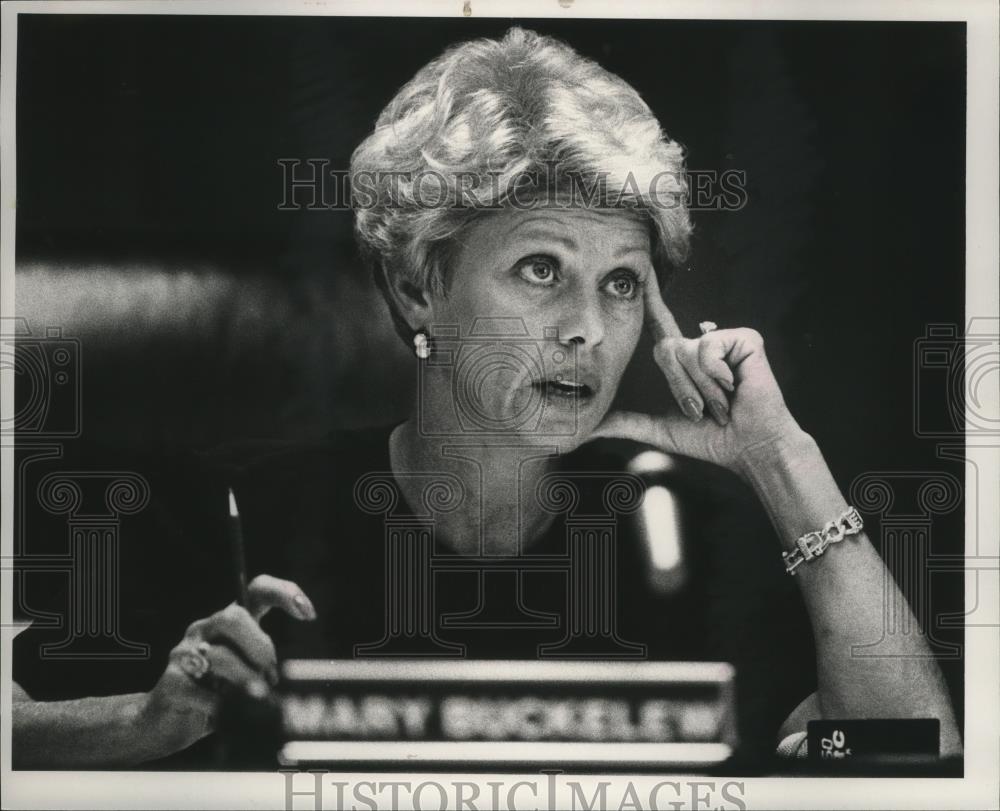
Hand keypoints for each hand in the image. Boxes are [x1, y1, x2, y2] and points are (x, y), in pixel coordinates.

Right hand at [137, 574, 315, 754]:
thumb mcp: (248, 676)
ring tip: (254, 698)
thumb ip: (268, 670)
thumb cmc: (215, 695)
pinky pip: (204, 693)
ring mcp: (183, 654)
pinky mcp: (170, 683)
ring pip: (220, 657)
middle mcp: (204, 629)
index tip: (308, 614)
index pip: (257, 589)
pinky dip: (222, 707)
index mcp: (228, 623)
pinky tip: (226, 715)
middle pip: (233, 616)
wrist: (164, 722)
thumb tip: (290, 679)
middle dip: (260, 647)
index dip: (284, 593)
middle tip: (271, 675)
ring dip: (245, 681)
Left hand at [591, 279, 803, 473]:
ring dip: (701, 386)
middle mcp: (701, 345)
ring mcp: (724, 339)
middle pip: (665, 349)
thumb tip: (589, 428)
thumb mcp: (660, 429)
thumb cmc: (711, 440)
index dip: (649, 296)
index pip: (659, 324)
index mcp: (683, 361)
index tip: (640, 268)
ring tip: (722, 402)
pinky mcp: (745, 339)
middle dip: (680, 387)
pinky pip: (709, 346)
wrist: (748, 447)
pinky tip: (735, 385)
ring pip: (686, 349)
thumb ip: (625, 423)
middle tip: (701, 410)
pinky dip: (717, 372)